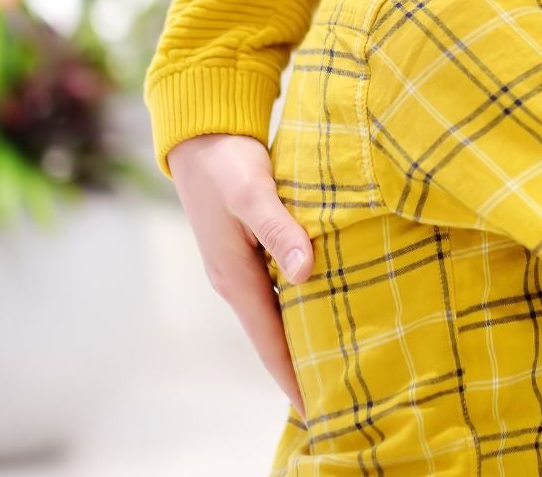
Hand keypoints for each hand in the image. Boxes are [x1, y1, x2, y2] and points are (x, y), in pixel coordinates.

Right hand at [168, 133, 313, 412]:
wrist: (200, 135)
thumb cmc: (227, 162)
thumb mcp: (254, 192)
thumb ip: (281, 229)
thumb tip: (305, 272)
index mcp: (235, 277)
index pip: (269, 341)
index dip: (292, 376)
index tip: (318, 406)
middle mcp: (235, 281)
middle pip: (273, 337)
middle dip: (301, 366)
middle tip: (341, 391)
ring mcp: (239, 268)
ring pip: (276, 316)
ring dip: (301, 338)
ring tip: (337, 361)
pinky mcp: (248, 251)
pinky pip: (276, 293)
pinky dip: (298, 308)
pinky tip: (322, 310)